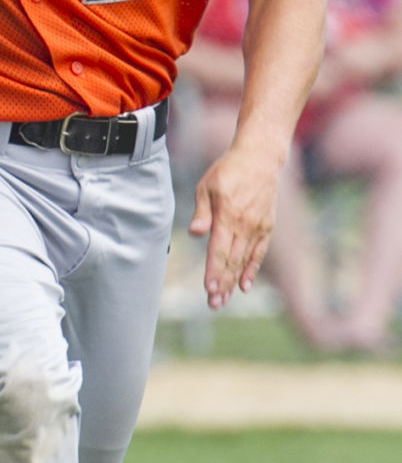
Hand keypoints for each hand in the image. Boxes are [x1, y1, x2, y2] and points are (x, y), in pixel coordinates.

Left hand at [187, 141, 281, 309]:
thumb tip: (195, 233)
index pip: (219, 250)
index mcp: (227, 215)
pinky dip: (251, 269)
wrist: (260, 159)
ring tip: (224, 300)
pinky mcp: (267, 227)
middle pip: (232, 260)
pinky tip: (245, 286)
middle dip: (222, 283)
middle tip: (214, 304)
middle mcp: (244, 225)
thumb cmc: (227, 172)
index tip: (209, 289)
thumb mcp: (206, 187)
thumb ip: (201, 213)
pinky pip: (259, 253)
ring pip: (244, 260)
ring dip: (233, 281)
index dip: (214, 271)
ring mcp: (258, 227)